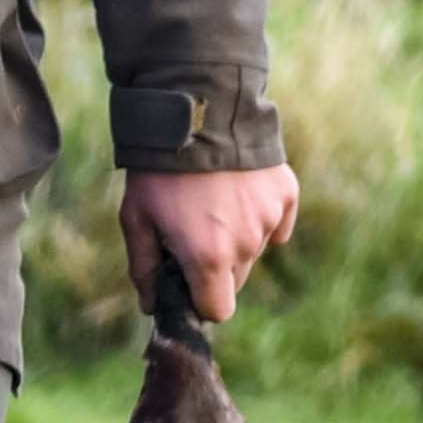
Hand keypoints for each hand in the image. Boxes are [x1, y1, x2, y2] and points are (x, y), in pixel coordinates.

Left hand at [121, 163, 300, 322]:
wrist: (196, 113)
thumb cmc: (159, 171)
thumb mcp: (136, 218)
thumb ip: (144, 268)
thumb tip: (151, 306)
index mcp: (209, 258)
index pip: (218, 310)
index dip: (200, 300)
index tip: (186, 282)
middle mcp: (246, 244)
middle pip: (235, 280)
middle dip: (215, 268)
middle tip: (191, 232)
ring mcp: (269, 218)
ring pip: (254, 249)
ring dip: (235, 237)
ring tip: (209, 201)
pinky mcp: (286, 193)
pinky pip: (277, 220)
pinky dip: (259, 213)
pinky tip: (237, 191)